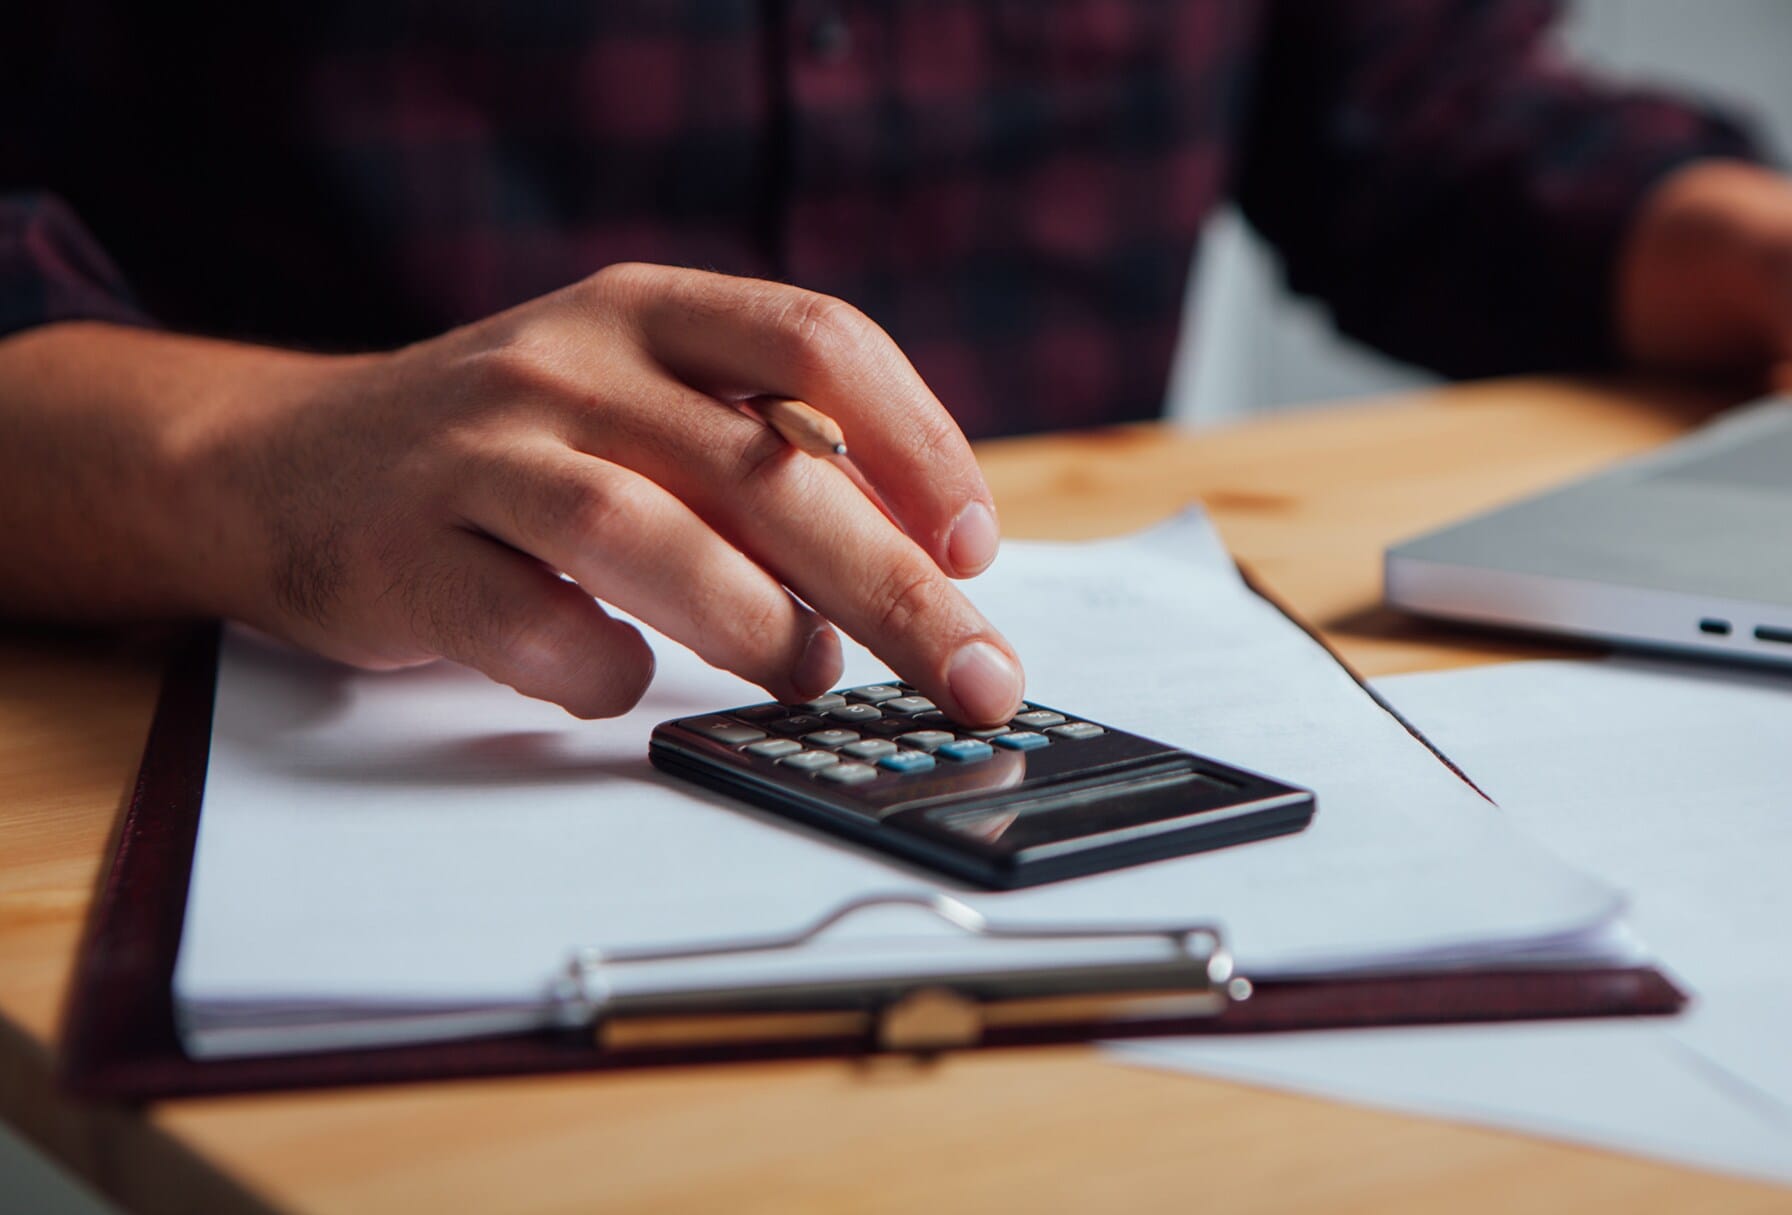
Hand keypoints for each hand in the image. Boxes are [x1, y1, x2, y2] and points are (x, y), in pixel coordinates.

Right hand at [170, 265, 1020, 720]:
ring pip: (649, 535)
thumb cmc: (509, 452)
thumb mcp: (636, 401)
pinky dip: (606, 671)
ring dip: (758, 628)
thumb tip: (924, 563)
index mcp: (646, 314)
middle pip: (767, 468)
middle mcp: (568, 365)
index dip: (918, 442)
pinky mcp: (407, 556)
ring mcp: (479, 455)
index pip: (818, 339)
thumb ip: (760, 453)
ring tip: (801, 674)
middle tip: (970, 674)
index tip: (976, 545)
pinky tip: (627, 678)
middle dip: (893, 589)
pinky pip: (534, 625)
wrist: (278, 465)